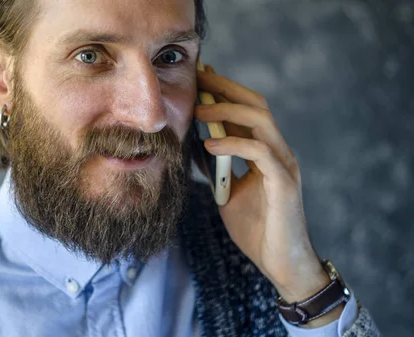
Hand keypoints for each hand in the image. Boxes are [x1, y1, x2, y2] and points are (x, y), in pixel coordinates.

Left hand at [194, 66, 341, 325]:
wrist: (279, 263)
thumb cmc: (256, 229)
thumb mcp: (228, 192)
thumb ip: (218, 168)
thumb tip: (197, 145)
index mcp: (267, 152)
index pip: (247, 111)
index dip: (226, 91)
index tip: (201, 77)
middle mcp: (278, 152)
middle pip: (256, 105)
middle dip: (226, 88)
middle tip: (199, 77)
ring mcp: (284, 165)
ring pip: (260, 121)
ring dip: (226, 109)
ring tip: (198, 107)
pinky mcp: (284, 182)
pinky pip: (258, 152)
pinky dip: (232, 144)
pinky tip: (209, 143)